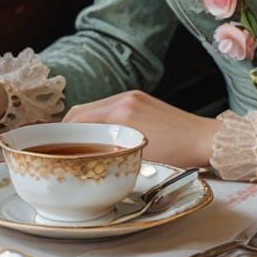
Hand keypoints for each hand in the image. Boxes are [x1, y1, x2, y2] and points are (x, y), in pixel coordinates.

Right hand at [63, 91, 219, 167]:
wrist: (204, 139)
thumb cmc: (177, 155)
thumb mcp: (137, 159)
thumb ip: (108, 153)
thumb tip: (84, 156)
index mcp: (121, 116)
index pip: (77, 121)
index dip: (60, 136)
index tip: (51, 150)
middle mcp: (123, 101)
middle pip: (80, 111)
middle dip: (66, 128)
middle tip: (58, 147)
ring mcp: (131, 96)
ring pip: (93, 107)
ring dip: (81, 123)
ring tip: (76, 143)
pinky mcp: (138, 97)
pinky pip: (108, 105)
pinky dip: (98, 118)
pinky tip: (99, 133)